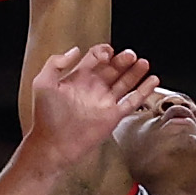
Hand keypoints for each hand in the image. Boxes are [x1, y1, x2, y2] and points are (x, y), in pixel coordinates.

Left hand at [20, 43, 154, 172]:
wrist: (53, 144)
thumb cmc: (45, 117)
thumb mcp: (43, 82)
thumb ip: (56, 63)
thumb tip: (75, 50)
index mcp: (78, 79)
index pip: (95, 59)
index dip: (103, 52)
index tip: (108, 51)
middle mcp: (93, 89)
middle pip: (113, 69)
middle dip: (123, 60)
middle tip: (130, 54)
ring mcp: (104, 103)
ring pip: (125, 83)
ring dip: (135, 72)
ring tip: (143, 62)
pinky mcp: (114, 116)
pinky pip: (132, 101)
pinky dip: (143, 91)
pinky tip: (151, 81)